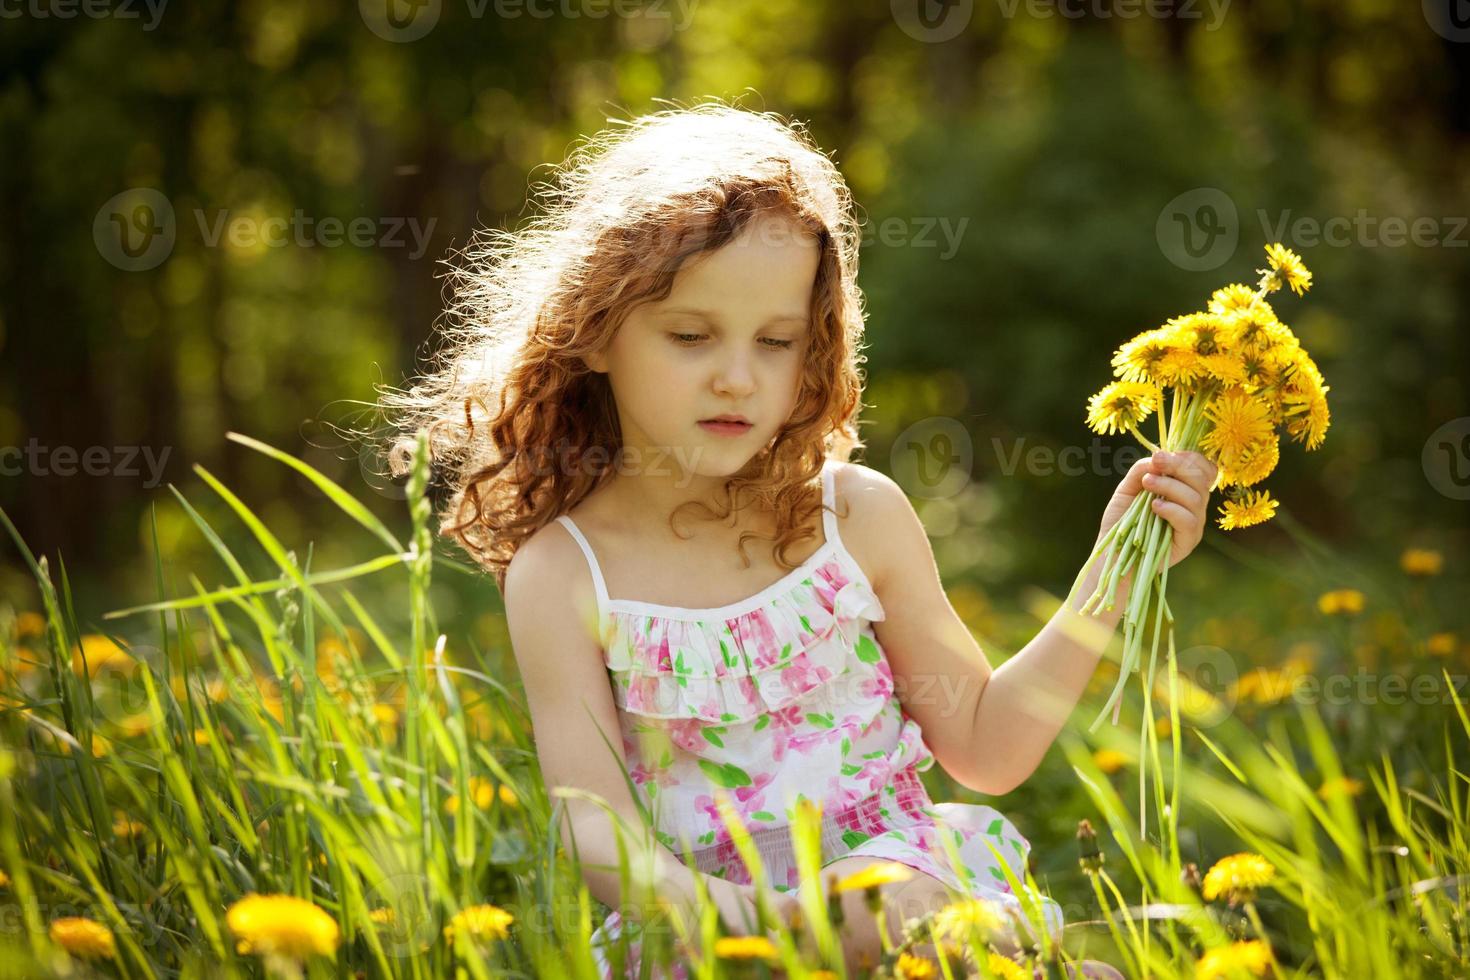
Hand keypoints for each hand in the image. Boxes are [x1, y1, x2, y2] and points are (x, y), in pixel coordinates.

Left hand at [1098, 450, 1218, 568]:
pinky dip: (1172, 509)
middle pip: (1202, 479)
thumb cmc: (1121, 519)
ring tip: (1147, 484)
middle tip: (1155, 463)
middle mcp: (1195, 506)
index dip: (1189, 458)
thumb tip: (1158, 457)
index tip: (1162, 456)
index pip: (1204, 469)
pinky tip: (1154, 507)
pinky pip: (1189, 521)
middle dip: (1179, 466)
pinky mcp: (1187, 542)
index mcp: (1186, 490)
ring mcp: (1194, 525)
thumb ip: (1142, 469)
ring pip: (1196, 498)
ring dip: (1170, 486)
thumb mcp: (1128, 488)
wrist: (1112, 552)